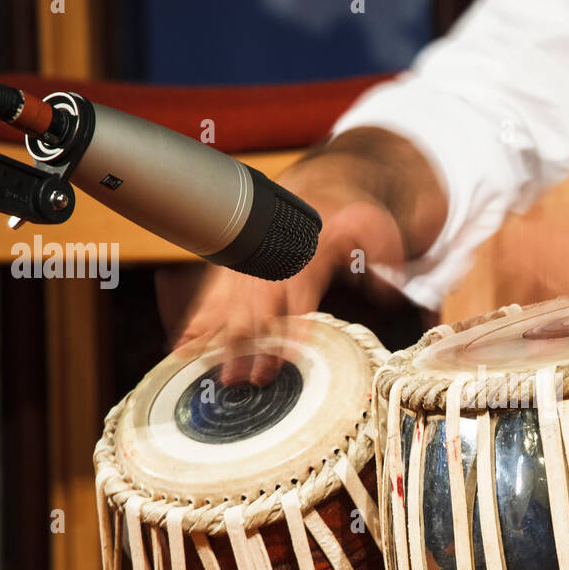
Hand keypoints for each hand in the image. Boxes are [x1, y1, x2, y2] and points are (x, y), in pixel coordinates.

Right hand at [157, 166, 406, 385]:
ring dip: (216, 337)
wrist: (313, 191)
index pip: (298, 291)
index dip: (292, 323)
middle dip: (247, 343)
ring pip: (228, 302)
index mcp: (306, 249)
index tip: (287, 354)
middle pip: (256, 306)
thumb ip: (383, 253)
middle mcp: (271, 260)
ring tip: (202, 367)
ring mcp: (250, 266)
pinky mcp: (237, 271)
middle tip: (242, 378)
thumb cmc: (347, 216)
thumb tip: (386, 289)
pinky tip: (182, 345)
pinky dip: (196, 321)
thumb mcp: (375, 226)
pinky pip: (212, 297)